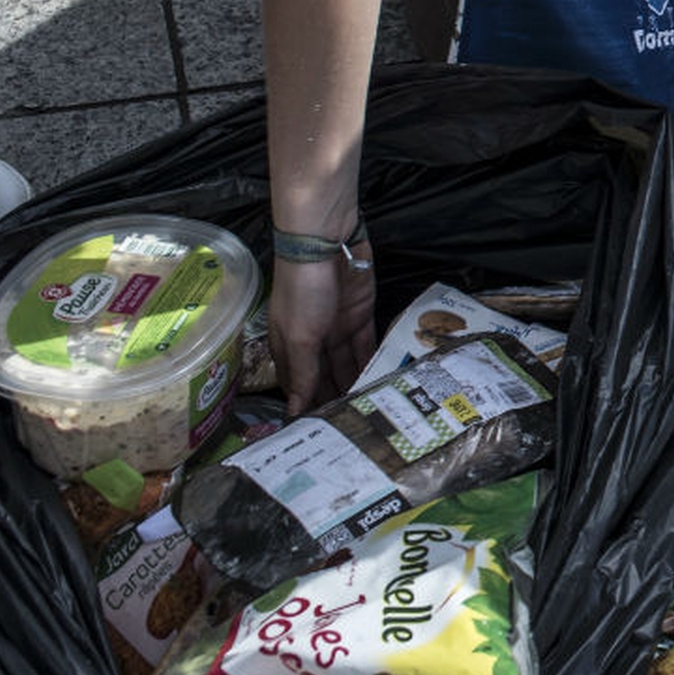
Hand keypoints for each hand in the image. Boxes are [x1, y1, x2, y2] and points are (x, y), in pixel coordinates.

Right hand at [268, 251, 377, 414]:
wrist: (326, 242)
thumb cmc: (303, 287)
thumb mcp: (299, 335)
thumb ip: (302, 373)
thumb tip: (295, 410)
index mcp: (289, 346)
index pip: (298, 385)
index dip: (308, 406)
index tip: (323, 432)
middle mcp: (312, 340)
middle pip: (326, 377)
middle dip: (337, 398)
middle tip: (354, 428)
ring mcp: (338, 328)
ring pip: (349, 364)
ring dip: (359, 384)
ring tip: (372, 410)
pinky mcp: (361, 316)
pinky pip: (368, 346)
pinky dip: (374, 363)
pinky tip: (384, 382)